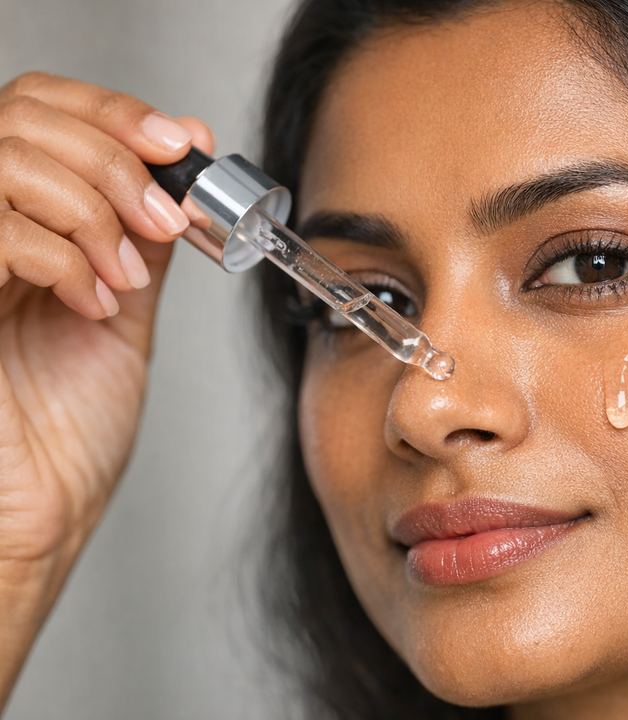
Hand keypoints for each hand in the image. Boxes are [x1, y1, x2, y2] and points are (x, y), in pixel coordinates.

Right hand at [0, 71, 212, 704]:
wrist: (37, 516)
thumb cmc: (66, 435)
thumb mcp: (124, 315)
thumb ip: (141, 239)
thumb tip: (184, 167)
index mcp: (19, 222)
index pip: (43, 110)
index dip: (116, 112)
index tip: (184, 142)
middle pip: (24, 113)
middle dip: (115, 154)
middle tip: (164, 218)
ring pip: (6, 153)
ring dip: (91, 202)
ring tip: (125, 272)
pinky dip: (59, 251)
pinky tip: (91, 300)